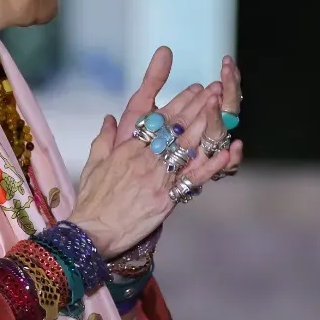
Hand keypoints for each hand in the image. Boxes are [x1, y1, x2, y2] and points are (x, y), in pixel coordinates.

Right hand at [70, 47, 239, 255]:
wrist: (94, 232)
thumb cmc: (93, 200)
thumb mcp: (93, 165)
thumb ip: (103, 138)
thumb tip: (109, 118)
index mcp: (129, 148)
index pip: (159, 118)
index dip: (179, 102)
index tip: (194, 88)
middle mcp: (146, 159)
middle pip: (177, 127)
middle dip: (198, 106)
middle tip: (215, 90)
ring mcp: (159, 178)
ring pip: (188, 146)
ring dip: (207, 125)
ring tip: (223, 108)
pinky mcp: (167, 198)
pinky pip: (193, 179)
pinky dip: (210, 165)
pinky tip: (226, 152)